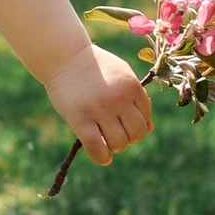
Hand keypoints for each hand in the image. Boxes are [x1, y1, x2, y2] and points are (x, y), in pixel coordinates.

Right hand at [45, 45, 154, 167]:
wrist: (65, 56)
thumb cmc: (95, 66)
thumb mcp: (122, 74)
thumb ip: (137, 98)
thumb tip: (149, 128)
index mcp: (132, 87)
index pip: (146, 118)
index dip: (139, 126)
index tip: (128, 126)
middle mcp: (119, 99)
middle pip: (136, 133)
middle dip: (129, 139)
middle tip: (118, 136)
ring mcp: (100, 109)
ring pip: (118, 143)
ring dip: (115, 147)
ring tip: (107, 142)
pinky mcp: (80, 118)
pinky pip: (95, 147)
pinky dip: (101, 157)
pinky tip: (103, 158)